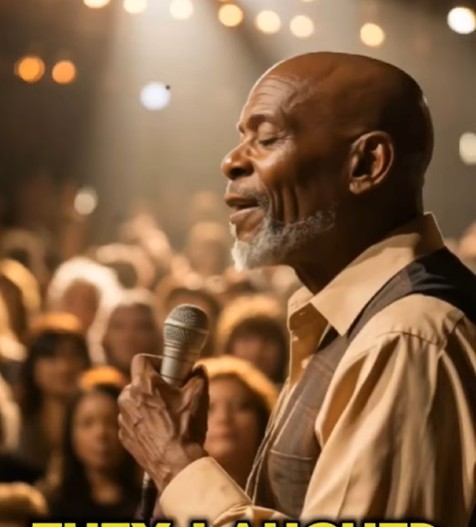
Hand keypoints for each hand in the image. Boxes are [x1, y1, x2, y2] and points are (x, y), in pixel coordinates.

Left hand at [118, 354, 208, 491]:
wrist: (177, 465)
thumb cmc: (186, 428)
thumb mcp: (199, 395)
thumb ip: (198, 375)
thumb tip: (199, 369)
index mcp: (143, 384)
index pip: (140, 359)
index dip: (156, 361)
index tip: (169, 371)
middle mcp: (127, 399)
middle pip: (137, 381)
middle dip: (153, 385)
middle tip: (171, 393)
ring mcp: (123, 419)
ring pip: (133, 401)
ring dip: (147, 403)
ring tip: (167, 414)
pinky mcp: (124, 436)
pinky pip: (132, 420)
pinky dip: (143, 421)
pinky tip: (161, 430)